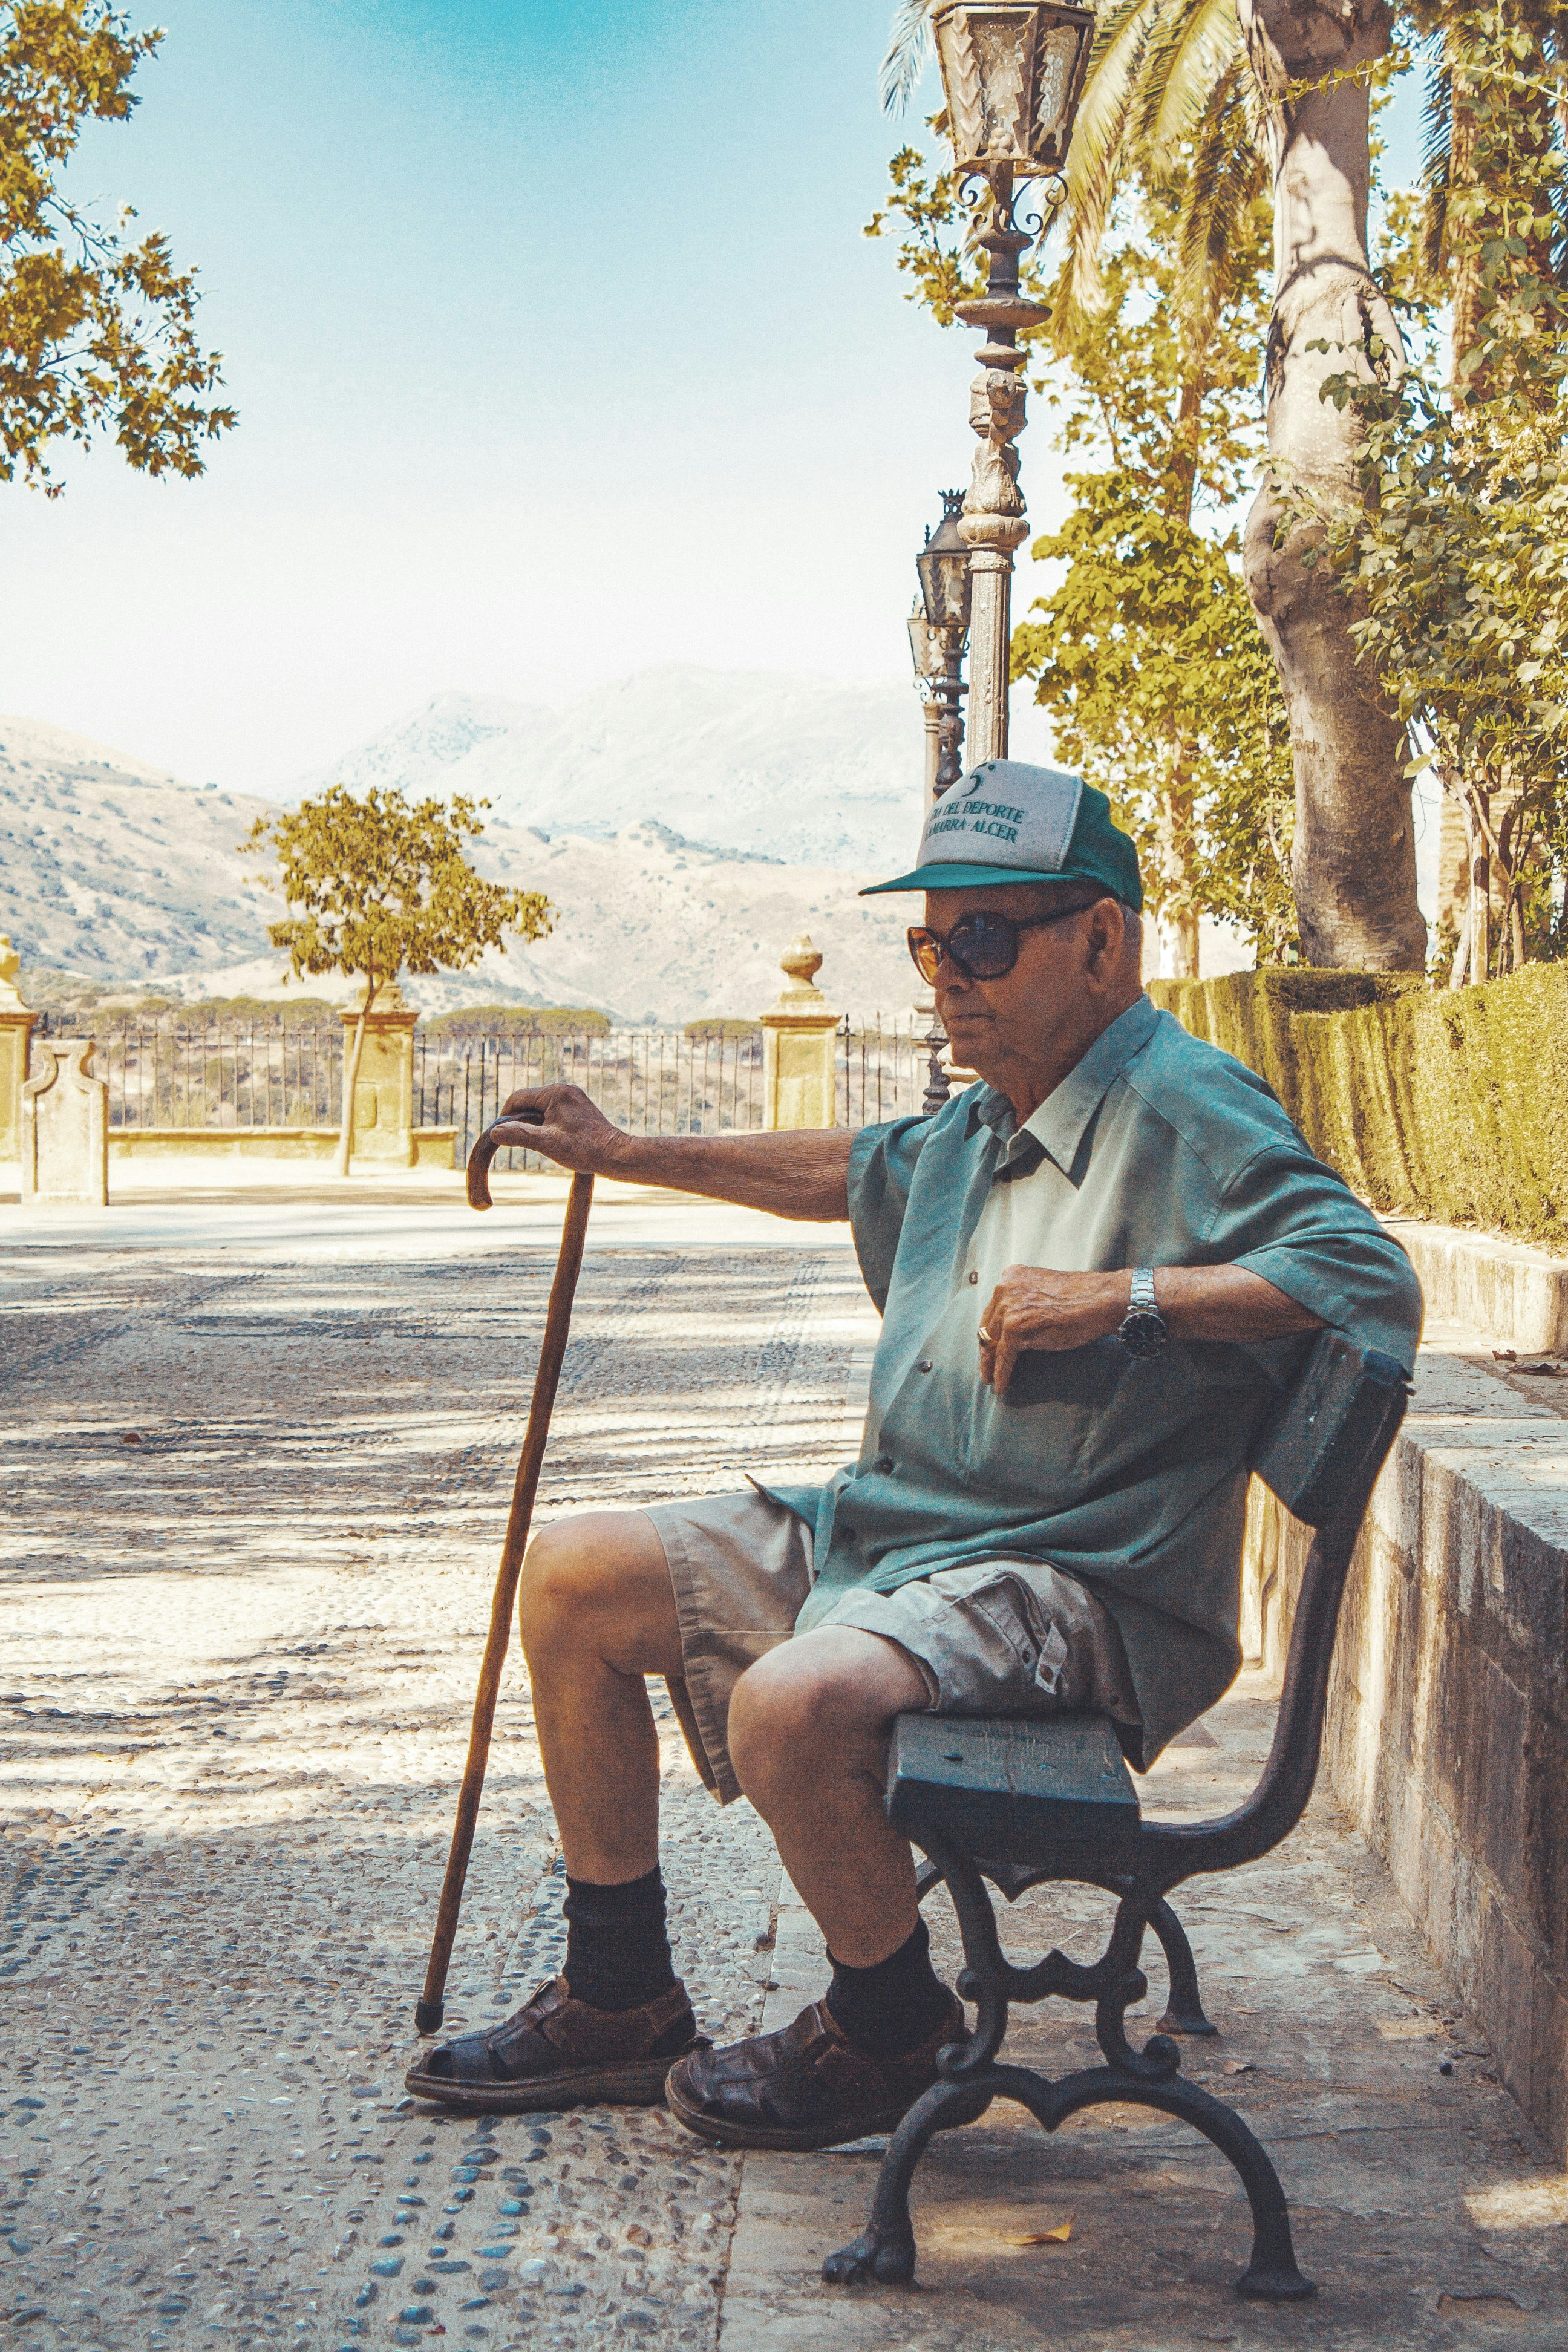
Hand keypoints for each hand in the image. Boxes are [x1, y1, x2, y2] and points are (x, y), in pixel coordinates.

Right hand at [489, 1084, 628, 1175]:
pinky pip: (553, 1112)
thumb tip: (494, 1133)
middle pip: (528, 1102)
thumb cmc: (584, 1150)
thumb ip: (519, 1136)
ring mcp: (572, 1097)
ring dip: (533, 1125)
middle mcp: (564, 1089)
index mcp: (554, 1092)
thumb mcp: (547, 1144)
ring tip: (538, 1144)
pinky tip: (551, 1141)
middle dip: (520, 1121)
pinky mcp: (578, 1107)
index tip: (499, 1135)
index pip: (517, 1099)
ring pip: (540, 1108)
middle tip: (518, 1142)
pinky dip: (545, 1125)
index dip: (505, 1117)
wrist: (617, 1155)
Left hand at [977, 1264, 1131, 1392]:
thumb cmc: (1082, 1297)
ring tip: (989, 1379)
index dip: (991, 1330)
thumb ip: (1027, 1299)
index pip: (993, 1309)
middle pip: (988, 1326)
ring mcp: (1009, 1309)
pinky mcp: (1016, 1329)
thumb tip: (1020, 1322)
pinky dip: (1001, 1373)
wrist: (1100, 1300)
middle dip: (987, 1348)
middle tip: (986, 1366)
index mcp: (1012, 1277)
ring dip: (990, 1365)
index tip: (990, 1344)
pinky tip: (1000, 1385)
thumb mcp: (1045, 1289)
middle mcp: (1005, 1289)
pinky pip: (1004, 1357)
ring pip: (991, 1343)